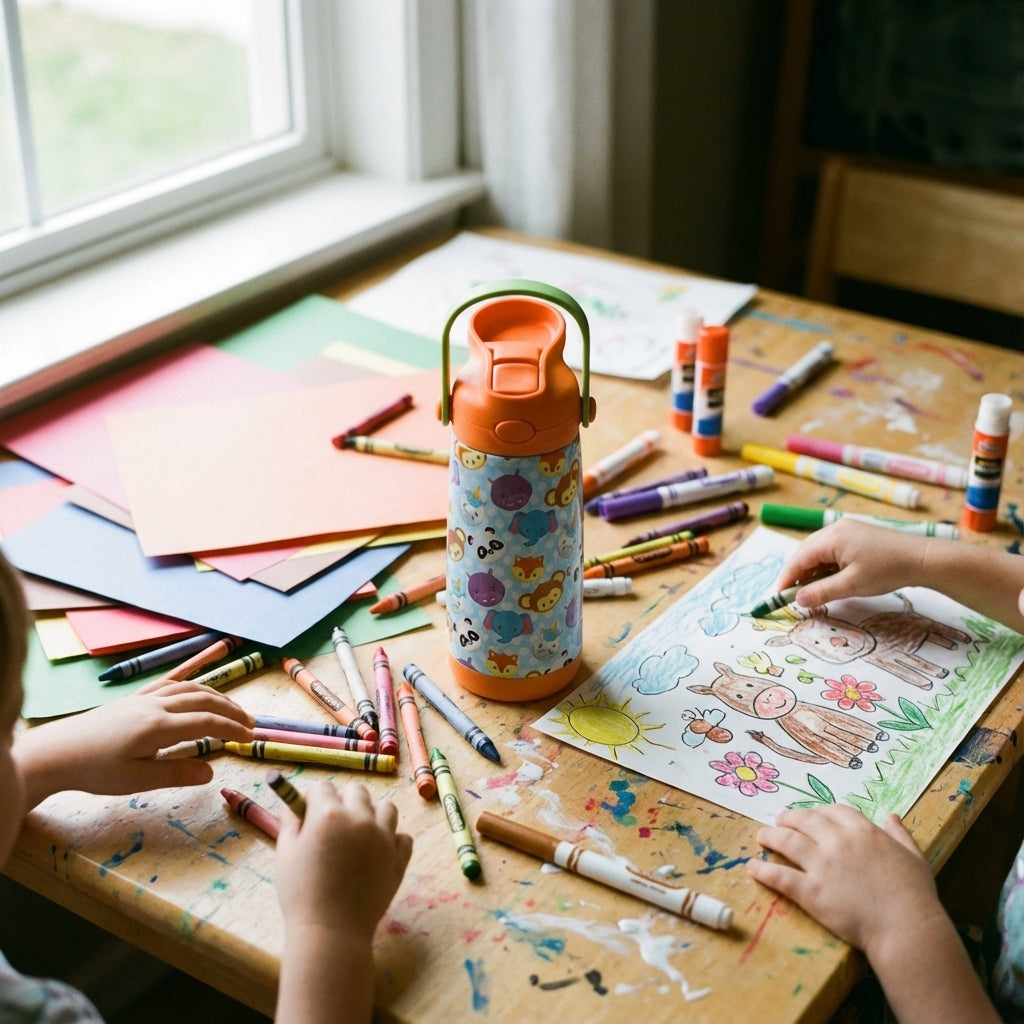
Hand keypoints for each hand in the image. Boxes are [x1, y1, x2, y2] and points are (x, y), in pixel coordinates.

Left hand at [15, 679, 254, 805]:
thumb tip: (211, 772)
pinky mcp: (134, 698)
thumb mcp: (135, 780)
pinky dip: (192, 686)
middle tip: (250, 723)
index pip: (206, 722)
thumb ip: (175, 774)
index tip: (249, 737)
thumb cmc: (94, 770)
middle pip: (203, 699)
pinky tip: (197, 692)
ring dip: (216, 696)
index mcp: (158, 726)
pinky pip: (170, 684)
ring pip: (189, 688)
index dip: (231, 728)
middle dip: (231, 709)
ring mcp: (144, 698)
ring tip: (232, 708)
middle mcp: (155, 705)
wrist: (56, 752)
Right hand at [272, 782, 412, 1023]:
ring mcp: (384, 837)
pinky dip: (392, 841)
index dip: (313, 799)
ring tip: (358, 836)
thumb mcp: (285, 853)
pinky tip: (377, 854)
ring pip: (386, 807)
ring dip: (372, 815)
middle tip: (333, 825)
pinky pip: (402, 836)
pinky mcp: (399, 857)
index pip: (323, 787)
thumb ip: (290, 822)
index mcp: (328, 814)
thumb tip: (294, 804)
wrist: (331, 932)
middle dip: (343, 801)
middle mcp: (360, 818)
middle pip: (356, 791)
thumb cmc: (300, 894)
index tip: (309, 813)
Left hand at [746, 805, 943, 955]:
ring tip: (761, 836)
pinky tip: (752, 868)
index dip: (819, 812)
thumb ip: (900, 834)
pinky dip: (762, 870)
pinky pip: (779, 876)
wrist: (907, 929)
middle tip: (779, 821)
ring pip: (786, 841)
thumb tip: (892, 816)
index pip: (833, 811)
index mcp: (863, 831)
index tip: (811, 816)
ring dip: (770, 836)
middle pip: (804, 820)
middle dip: (789, 818)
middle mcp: (838, 841)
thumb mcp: (914, 857)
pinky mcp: (810, 891)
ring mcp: (822, 865)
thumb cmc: (915, 896)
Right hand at [774, 519, 927, 609]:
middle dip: (797, 574)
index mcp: (831, 537)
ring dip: (811, 571)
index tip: (778, 597)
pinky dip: (824, 565)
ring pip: (818, 551)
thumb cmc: (887, 570)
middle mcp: (835, 528)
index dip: (786, 578)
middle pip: (805, 552)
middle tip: (795, 596)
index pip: (799, 558)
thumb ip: (821, 592)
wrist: (922, 558)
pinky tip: (829, 578)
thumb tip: (797, 601)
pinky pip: (831, 549)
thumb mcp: (851, 585)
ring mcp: (846, 529)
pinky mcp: (856, 534)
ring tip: (812, 590)